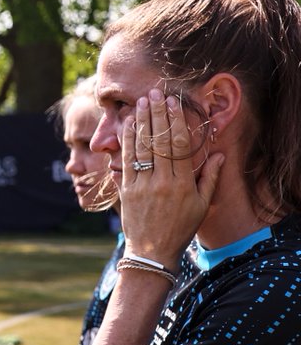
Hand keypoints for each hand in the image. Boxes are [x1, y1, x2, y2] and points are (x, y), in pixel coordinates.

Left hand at [119, 89, 222, 263]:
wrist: (152, 251)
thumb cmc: (180, 228)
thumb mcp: (201, 205)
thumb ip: (209, 179)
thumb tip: (217, 154)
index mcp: (183, 184)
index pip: (179, 145)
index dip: (175, 122)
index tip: (173, 103)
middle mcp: (162, 182)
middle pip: (159, 142)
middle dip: (156, 115)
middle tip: (153, 94)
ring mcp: (142, 186)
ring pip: (142, 148)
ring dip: (141, 123)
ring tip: (140, 103)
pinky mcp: (126, 190)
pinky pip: (127, 161)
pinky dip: (127, 141)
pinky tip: (128, 126)